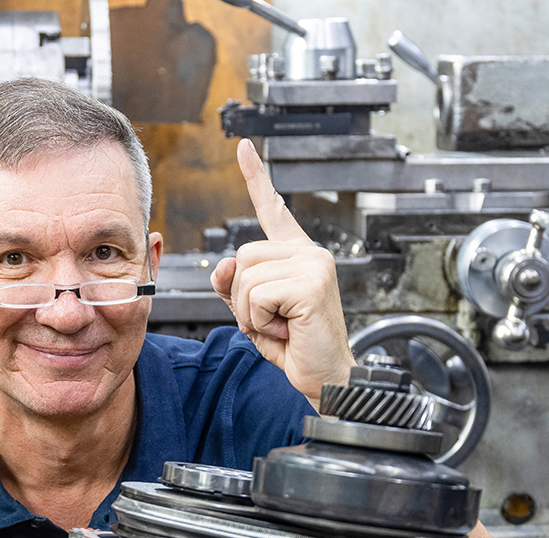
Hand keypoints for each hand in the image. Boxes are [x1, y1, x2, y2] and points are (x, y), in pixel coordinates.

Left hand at [210, 138, 355, 406]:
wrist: (325, 377)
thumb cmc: (294, 345)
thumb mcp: (252, 311)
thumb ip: (234, 285)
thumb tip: (223, 265)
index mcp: (297, 254)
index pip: (273, 210)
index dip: (257, 178)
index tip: (244, 148)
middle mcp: (308, 252)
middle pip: (241, 258)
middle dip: (243, 298)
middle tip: (273, 320)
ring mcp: (312, 264)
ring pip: (245, 278)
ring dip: (251, 312)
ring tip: (281, 326)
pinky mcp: (310, 283)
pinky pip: (256, 296)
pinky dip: (260, 321)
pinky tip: (286, 329)